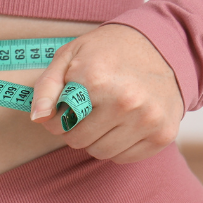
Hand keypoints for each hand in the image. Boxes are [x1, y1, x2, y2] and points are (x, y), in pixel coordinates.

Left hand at [30, 24, 183, 163]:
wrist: (163, 44)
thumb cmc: (109, 50)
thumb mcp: (70, 56)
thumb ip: (47, 87)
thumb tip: (38, 118)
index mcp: (97, 80)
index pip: (59, 124)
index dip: (57, 117)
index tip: (65, 106)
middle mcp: (126, 102)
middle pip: (79, 141)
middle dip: (76, 129)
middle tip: (87, 110)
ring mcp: (147, 120)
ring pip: (102, 153)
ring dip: (96, 139)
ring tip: (105, 115)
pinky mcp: (163, 134)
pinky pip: (124, 157)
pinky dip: (118, 145)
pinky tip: (124, 123)